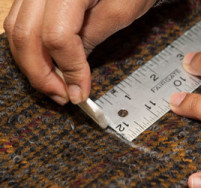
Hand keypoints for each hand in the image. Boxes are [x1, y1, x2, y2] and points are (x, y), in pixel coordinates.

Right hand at [4, 0, 155, 104]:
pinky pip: (20, 23)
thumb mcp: (119, 13)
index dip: (69, 69)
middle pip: (26, 35)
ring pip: (17, 30)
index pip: (56, 36)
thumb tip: (70, 74)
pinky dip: (31, 49)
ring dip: (33, 64)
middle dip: (41, 74)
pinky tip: (47, 63)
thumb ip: (91, 40)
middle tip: (63, 96)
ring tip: (55, 85)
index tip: (80, 92)